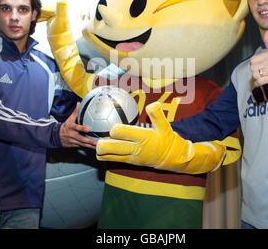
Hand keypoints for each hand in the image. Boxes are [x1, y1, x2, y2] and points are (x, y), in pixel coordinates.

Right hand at [60, 103, 96, 148]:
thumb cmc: (66, 126)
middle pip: (81, 138)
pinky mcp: (75, 145)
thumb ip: (75, 112)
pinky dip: (88, 147)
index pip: (77, 127)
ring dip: (90, 146)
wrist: (57, 136)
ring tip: (98, 146)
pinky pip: (82, 147)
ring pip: (83, 144)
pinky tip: (94, 148)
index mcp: (71, 127)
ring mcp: (74, 141)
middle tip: (96, 142)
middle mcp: (72, 135)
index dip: (82, 128)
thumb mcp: (69, 119)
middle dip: (89, 141)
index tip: (88, 129)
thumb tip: (79, 103)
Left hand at [96, 102, 226, 173]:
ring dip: (100, 150)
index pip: (122, 133)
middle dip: (101, 144)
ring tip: (94, 142)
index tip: (112, 126)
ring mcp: (131, 157)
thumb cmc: (168, 140)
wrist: (173, 159)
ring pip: (109, 156)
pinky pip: (113, 160)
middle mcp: (135, 148)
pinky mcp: (129, 162)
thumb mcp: (165, 126)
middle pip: (111, 147)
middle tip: (95, 138)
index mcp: (142, 137)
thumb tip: (153, 104)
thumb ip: (157, 115)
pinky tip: (100, 149)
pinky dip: (105, 155)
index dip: (114, 129)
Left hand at [249, 31, 267, 86]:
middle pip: (253, 68)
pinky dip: (258, 83)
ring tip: (262, 75)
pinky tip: (261, 81)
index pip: (252, 60)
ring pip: (256, 75)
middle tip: (261, 70)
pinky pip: (259, 81)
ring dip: (257, 77)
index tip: (259, 63)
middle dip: (255, 70)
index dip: (254, 63)